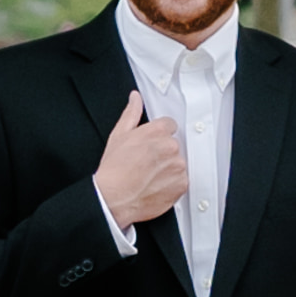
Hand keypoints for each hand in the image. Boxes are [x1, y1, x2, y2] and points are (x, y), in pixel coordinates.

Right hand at [93, 89, 188, 235]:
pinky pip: (181, 180)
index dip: (158, 136)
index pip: (169, 125)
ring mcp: (177, 166)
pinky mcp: (181, 184)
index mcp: (157, 131)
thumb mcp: (118, 136)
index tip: (151, 145)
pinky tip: (156, 185)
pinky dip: (172, 184)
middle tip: (147, 163)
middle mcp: (170, 147)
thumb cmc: (114, 170)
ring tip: (150, 176)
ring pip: (178, 163)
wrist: (114, 198)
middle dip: (163, 152)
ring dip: (168, 168)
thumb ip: (131, 113)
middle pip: (174, 145)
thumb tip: (135, 98)